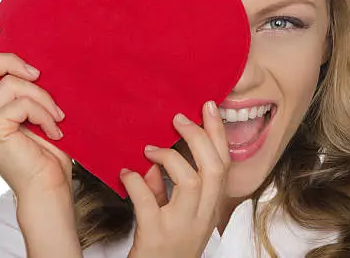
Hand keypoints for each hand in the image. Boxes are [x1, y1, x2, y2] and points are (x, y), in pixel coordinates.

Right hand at [0, 24, 71, 197]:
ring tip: (56, 116)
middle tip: (38, 73)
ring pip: (7, 84)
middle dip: (9, 60)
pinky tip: (54, 129)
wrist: (47, 186)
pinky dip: (44, 111)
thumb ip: (16, 87)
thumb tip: (26, 57)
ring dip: (41, 96)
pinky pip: (20, 102)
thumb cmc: (43, 151)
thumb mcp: (28, 110)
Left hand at [120, 100, 229, 257]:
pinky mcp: (157, 235)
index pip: (223, 164)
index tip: (209, 106)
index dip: (218, 133)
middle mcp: (202, 216)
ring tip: (149, 148)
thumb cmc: (165, 248)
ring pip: (192, 182)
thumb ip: (165, 187)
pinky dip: (136, 182)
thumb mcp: (172, 214)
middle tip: (178, 117)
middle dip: (199, 136)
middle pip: (214, 168)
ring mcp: (181, 226)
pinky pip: (149, 202)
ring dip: (170, 157)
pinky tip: (126, 174)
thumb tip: (152, 161)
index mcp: (210, 207)